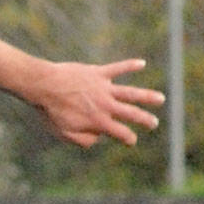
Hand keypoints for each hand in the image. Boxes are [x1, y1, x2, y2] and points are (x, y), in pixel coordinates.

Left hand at [30, 58, 163, 147]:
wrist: (43, 86)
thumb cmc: (50, 111)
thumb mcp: (64, 133)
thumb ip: (83, 140)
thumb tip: (97, 138)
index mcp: (99, 121)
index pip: (121, 133)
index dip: (128, 138)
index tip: (131, 140)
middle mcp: (106, 105)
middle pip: (132, 114)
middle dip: (145, 119)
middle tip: (154, 123)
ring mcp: (104, 88)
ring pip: (131, 93)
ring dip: (147, 96)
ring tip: (160, 99)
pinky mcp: (98, 73)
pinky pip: (117, 68)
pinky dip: (129, 65)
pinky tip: (141, 63)